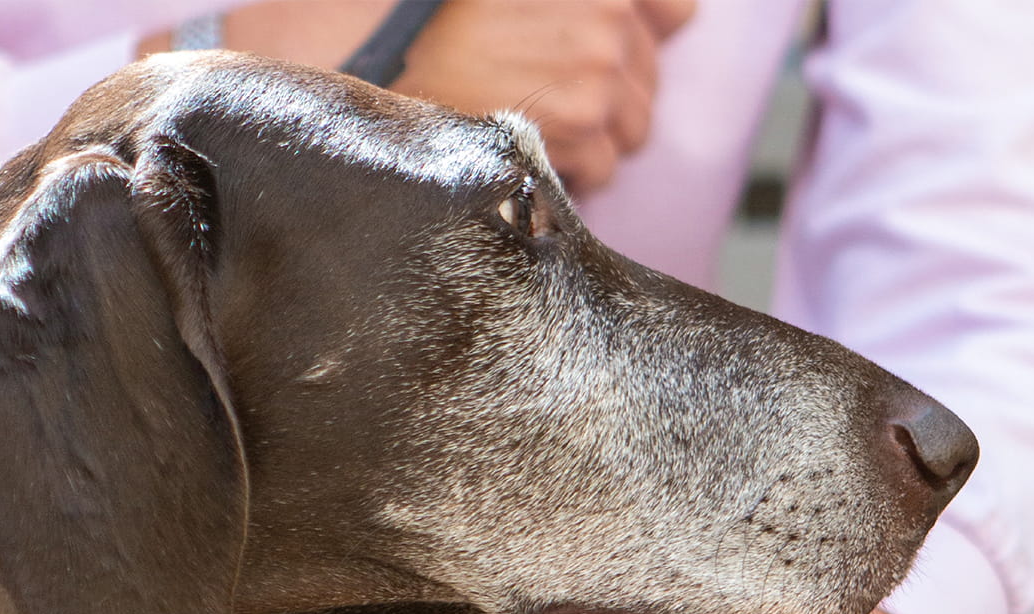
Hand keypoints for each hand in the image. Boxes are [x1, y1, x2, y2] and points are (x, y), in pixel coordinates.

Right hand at [144, 1, 697, 192]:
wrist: (360, 59)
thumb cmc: (421, 19)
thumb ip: (574, 2)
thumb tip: (668, 16)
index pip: (673, 10)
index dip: (643, 31)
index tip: (602, 49)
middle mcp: (608, 23)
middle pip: (647, 81)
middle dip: (604, 93)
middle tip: (532, 91)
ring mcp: (597, 83)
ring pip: (627, 133)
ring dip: (583, 139)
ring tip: (515, 122)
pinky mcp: (576, 141)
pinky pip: (596, 175)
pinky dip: (559, 175)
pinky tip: (508, 148)